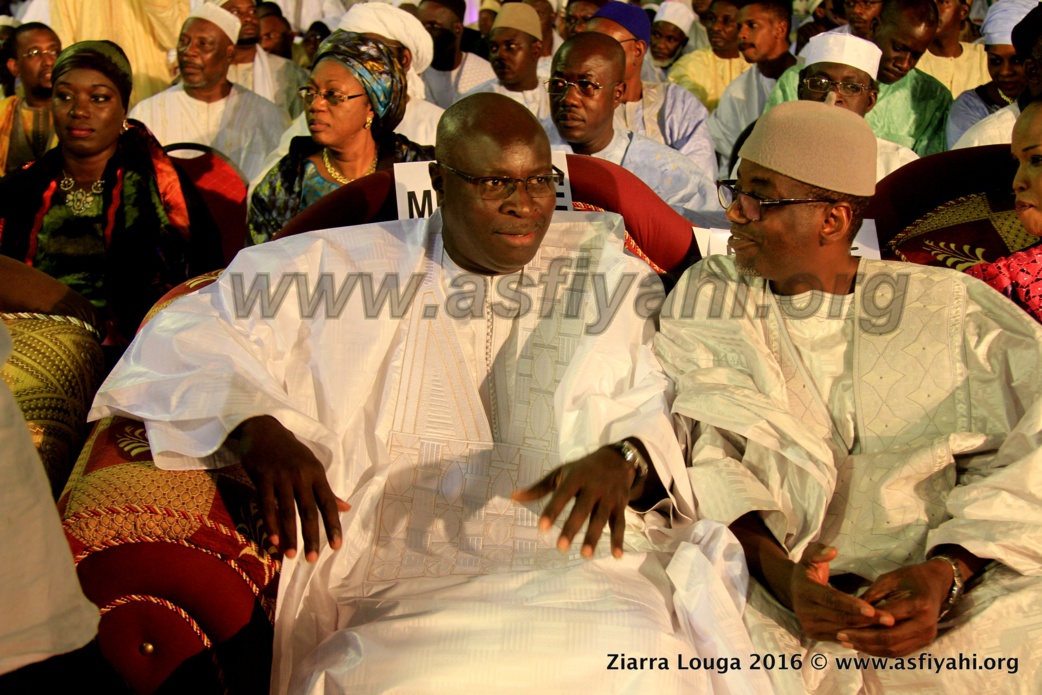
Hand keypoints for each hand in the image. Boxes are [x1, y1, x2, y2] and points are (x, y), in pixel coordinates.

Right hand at [234, 416, 349, 562]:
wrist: (263, 430)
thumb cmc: (290, 452)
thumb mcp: (311, 466)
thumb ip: (326, 490)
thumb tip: (346, 508)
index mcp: (316, 474)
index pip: (328, 503)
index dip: (334, 525)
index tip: (337, 546)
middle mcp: (301, 476)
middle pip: (309, 511)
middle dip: (312, 536)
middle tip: (312, 559)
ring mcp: (281, 477)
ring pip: (287, 511)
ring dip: (290, 535)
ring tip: (291, 555)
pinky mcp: (262, 477)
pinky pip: (266, 505)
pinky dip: (270, 524)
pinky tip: (273, 540)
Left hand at [510, 445, 635, 558]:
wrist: (617, 459)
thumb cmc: (582, 469)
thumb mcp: (562, 473)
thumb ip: (539, 488)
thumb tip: (513, 497)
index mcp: (576, 477)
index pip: (562, 495)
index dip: (552, 511)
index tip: (541, 527)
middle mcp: (593, 486)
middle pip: (582, 509)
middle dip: (572, 528)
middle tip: (560, 547)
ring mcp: (608, 496)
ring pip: (601, 518)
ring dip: (594, 537)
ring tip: (585, 555)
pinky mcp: (620, 505)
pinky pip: (619, 523)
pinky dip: (619, 539)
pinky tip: (616, 556)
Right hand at [789, 543, 891, 640]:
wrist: (792, 590)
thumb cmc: (808, 571)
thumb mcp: (809, 556)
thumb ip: (819, 551)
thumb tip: (832, 551)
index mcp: (805, 590)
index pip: (831, 599)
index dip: (851, 605)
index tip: (871, 609)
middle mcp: (804, 611)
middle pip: (840, 618)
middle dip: (866, 620)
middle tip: (890, 620)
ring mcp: (809, 625)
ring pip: (842, 630)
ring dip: (866, 630)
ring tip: (887, 627)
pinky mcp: (814, 635)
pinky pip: (839, 638)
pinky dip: (858, 636)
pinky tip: (875, 633)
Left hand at [837, 559, 952, 656]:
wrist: (936, 584)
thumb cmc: (910, 577)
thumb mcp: (888, 579)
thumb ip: (871, 596)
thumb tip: (848, 612)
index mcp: (919, 604)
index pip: (887, 619)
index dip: (863, 624)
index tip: (842, 626)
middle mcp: (926, 624)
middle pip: (890, 639)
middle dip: (863, 640)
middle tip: (841, 637)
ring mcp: (927, 636)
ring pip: (893, 650)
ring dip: (868, 649)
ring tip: (847, 642)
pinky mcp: (924, 642)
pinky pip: (899, 652)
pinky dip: (879, 651)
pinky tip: (862, 645)